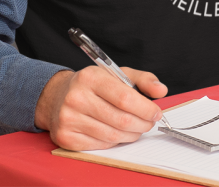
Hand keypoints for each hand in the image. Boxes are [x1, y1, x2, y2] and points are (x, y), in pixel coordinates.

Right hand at [34, 66, 167, 150]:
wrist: (57, 96)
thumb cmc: (94, 84)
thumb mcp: (118, 73)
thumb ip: (143, 79)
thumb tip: (161, 91)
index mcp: (91, 78)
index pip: (125, 98)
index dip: (145, 108)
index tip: (156, 112)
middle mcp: (76, 98)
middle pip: (120, 119)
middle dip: (142, 124)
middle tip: (149, 122)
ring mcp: (68, 119)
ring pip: (111, 135)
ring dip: (131, 134)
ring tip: (138, 128)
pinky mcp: (65, 137)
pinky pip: (100, 145)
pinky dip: (115, 141)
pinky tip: (119, 133)